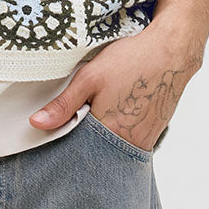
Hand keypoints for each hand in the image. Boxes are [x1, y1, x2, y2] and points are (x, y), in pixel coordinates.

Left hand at [28, 21, 202, 151]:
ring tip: (96, 116)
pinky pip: (129, 143)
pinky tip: (114, 114)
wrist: (173, 51)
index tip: (54, 140)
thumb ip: (63, 105)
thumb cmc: (132, 61)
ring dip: (102, 139)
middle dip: (83, 145)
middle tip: (78, 123)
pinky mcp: (154, 133)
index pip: (80, 156)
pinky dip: (118, 133)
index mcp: (110, 134)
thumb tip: (36, 123)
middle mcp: (130, 145)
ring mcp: (145, 140)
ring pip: (114, 149)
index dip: (66, 148)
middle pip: (98, 155)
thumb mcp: (90, 77)